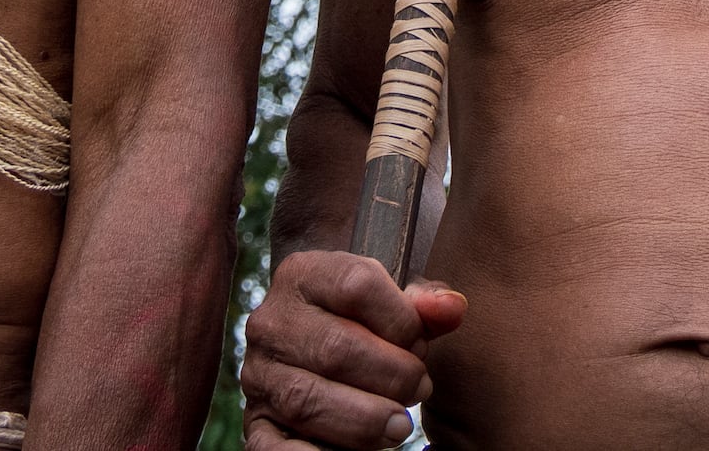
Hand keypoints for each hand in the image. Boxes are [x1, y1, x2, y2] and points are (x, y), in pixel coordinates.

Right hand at [238, 248, 465, 450]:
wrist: (314, 349)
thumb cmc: (366, 325)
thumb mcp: (393, 306)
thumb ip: (424, 307)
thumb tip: (453, 310)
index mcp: (304, 275)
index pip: (356, 286)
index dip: (401, 320)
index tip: (421, 343)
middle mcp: (272, 322)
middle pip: (335, 347)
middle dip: (391, 375)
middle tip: (419, 389)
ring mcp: (259, 374)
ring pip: (308, 400)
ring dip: (364, 420)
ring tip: (399, 426)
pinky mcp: (255, 423)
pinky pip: (272, 447)